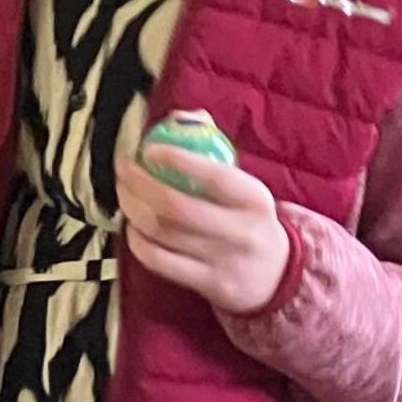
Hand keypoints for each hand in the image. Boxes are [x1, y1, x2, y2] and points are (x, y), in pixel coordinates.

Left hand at [115, 148, 291, 314]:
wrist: (277, 275)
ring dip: (131, 207)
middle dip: (139, 184)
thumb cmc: (247, 218)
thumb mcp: (243, 187)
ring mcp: (224, 261)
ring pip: (161, 232)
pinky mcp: (207, 284)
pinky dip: (136, 240)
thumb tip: (182, 117)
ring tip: (123, 191)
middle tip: (123, 168)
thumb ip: (213, 149)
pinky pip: (158, 260)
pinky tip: (132, 225)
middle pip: (175, 207)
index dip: (176, 160)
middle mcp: (241, 231)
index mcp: (255, 199)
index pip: (214, 176)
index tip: (148, 149)